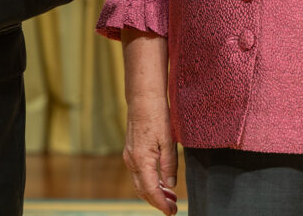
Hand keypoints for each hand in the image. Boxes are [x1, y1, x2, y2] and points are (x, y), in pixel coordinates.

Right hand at [124, 94, 178, 214]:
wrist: (143, 98)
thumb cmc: (156, 116)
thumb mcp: (168, 141)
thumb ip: (169, 166)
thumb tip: (170, 186)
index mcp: (142, 160)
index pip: (151, 191)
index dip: (162, 204)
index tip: (172, 212)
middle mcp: (132, 161)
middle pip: (143, 191)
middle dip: (157, 202)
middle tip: (173, 208)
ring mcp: (129, 156)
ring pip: (139, 183)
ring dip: (153, 192)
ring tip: (170, 197)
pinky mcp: (131, 150)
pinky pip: (138, 173)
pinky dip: (149, 182)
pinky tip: (160, 181)